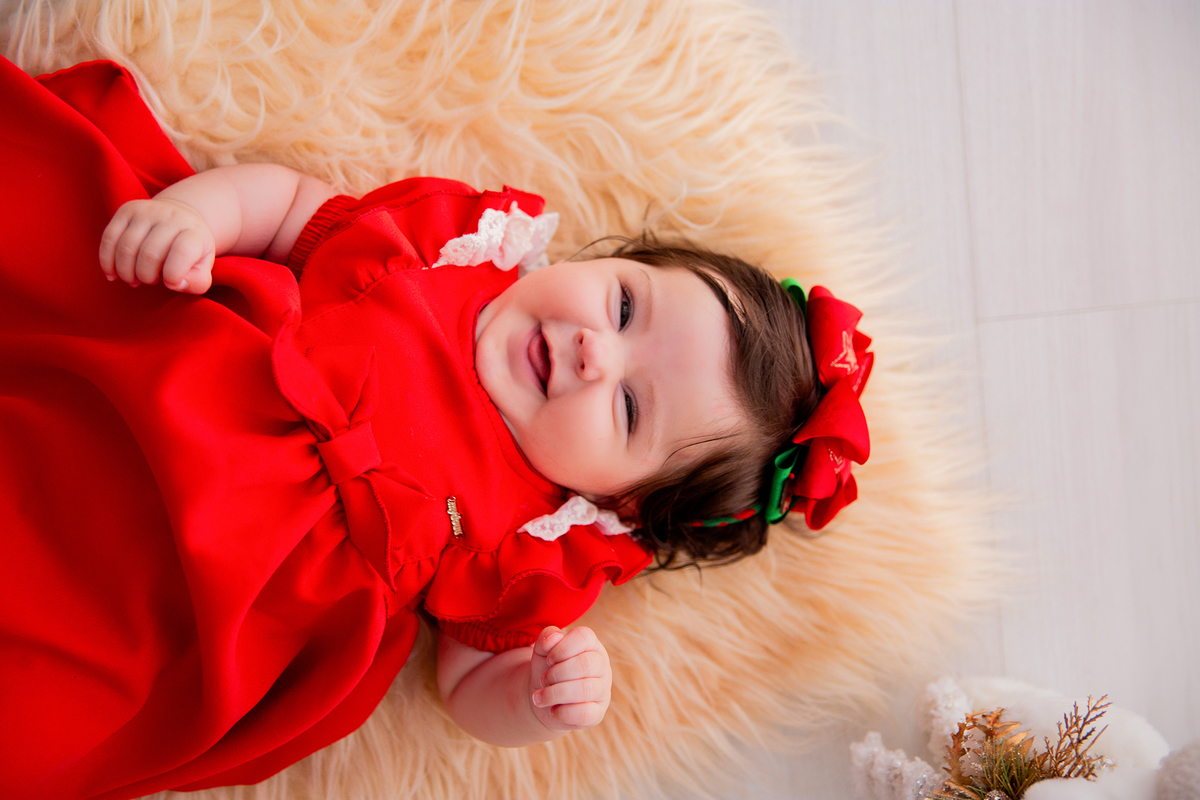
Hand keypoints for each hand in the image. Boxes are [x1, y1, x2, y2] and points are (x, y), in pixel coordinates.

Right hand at [99, 198, 215, 292]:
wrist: (181, 217)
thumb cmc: (191, 251)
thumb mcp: (203, 268)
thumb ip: (197, 282)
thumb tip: (175, 283)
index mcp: (194, 233)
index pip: (182, 252)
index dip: (173, 275)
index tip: (170, 283)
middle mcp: (171, 217)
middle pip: (150, 254)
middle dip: (146, 276)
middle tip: (150, 281)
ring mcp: (147, 211)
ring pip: (127, 247)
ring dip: (126, 272)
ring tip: (134, 280)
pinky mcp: (127, 210)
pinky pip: (109, 238)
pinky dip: (107, 261)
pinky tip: (113, 274)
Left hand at [528, 625, 611, 731]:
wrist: (544, 699)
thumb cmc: (547, 669)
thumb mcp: (542, 651)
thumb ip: (546, 638)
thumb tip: (555, 637)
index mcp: (591, 645)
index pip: (583, 637)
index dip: (561, 648)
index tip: (548, 659)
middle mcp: (602, 666)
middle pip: (585, 664)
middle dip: (556, 673)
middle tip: (543, 680)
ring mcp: (602, 690)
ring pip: (585, 690)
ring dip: (555, 694)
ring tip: (539, 697)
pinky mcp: (598, 713)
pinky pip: (585, 713)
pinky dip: (562, 712)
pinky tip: (553, 710)